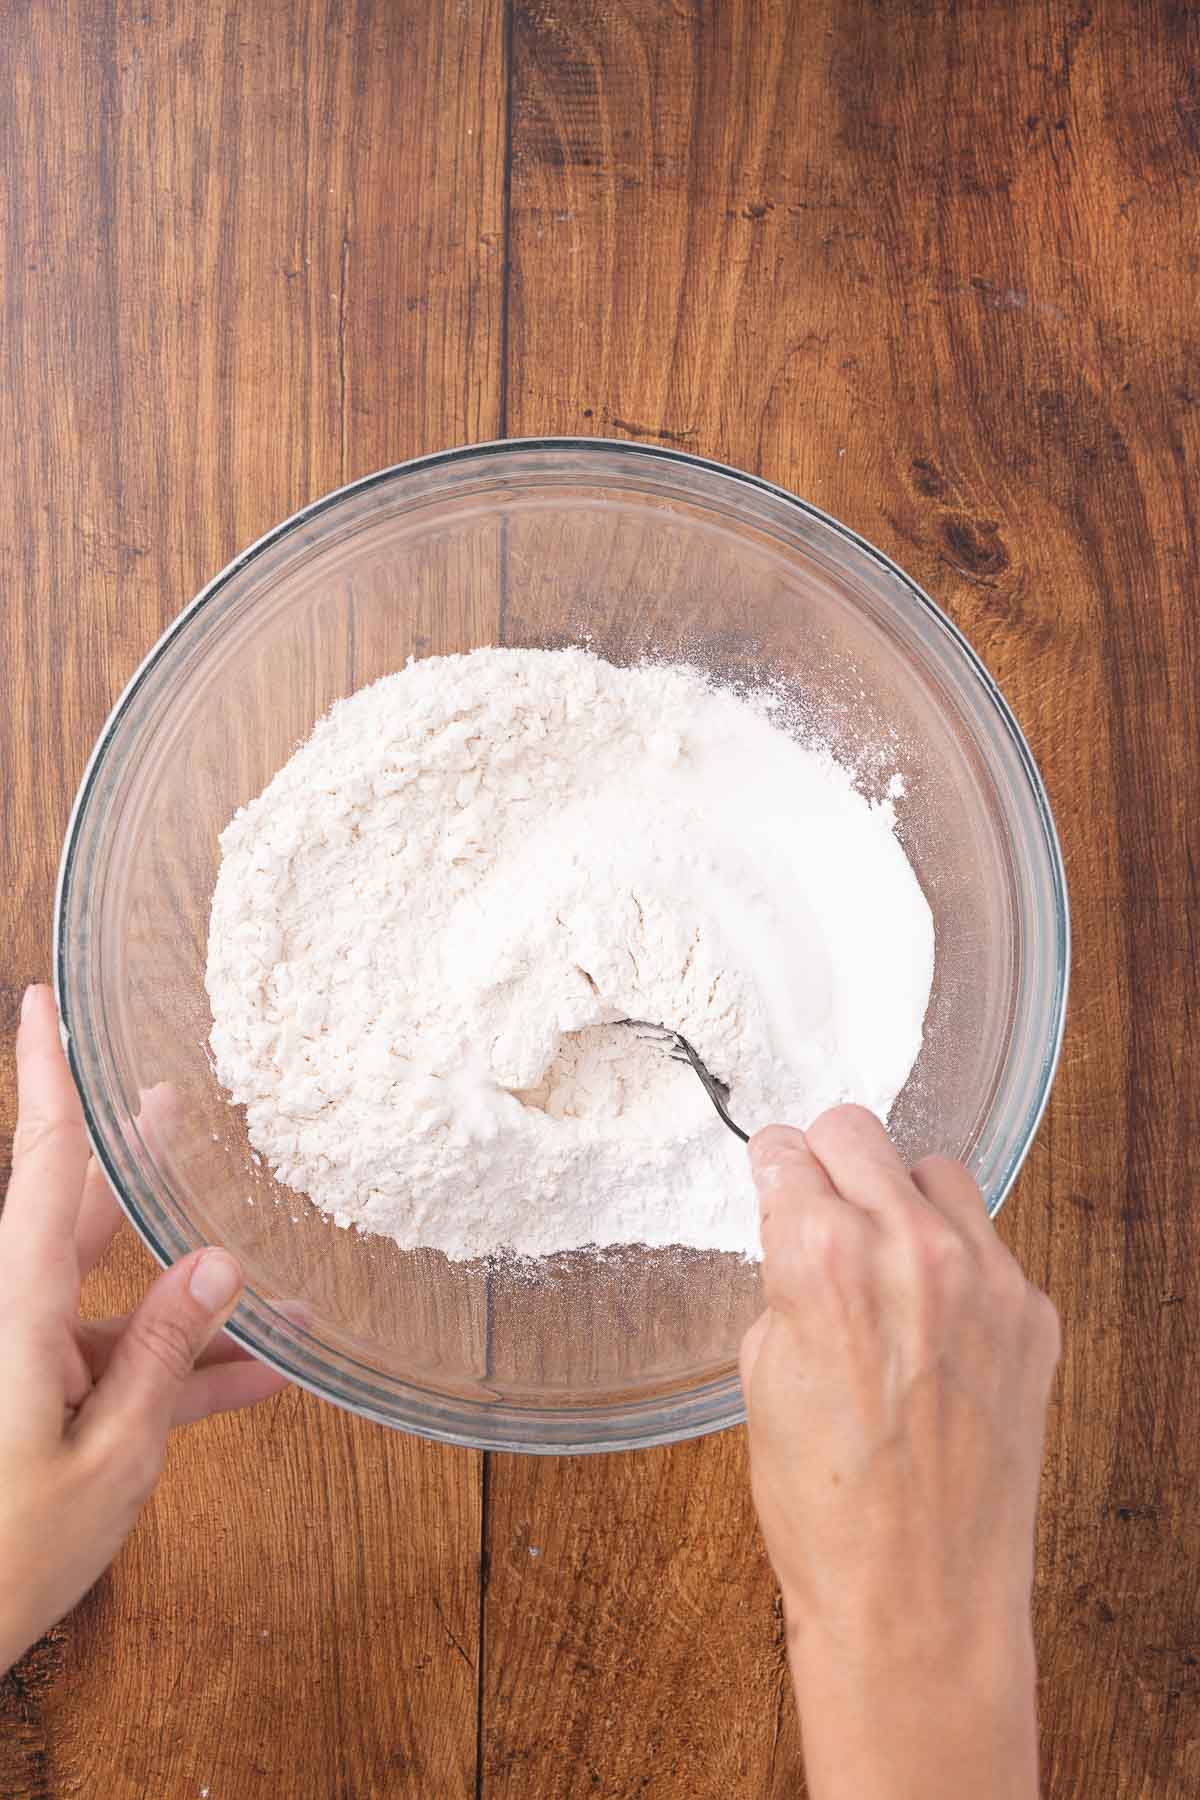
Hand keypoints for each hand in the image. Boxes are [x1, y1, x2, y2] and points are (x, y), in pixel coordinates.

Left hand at [0, 986, 287, 1674]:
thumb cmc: (1, 1553)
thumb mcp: (110, 1457)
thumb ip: (165, 1355)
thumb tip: (220, 1263)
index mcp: (13, 1306)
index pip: (38, 1163)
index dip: (43, 1076)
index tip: (40, 1000)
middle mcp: (12, 1317)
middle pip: (76, 1216)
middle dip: (131, 1162)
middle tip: (177, 1102)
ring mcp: (23, 1363)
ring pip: (112, 1300)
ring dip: (189, 1301)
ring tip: (281, 1290)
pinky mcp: (35, 1409)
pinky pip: (114, 1367)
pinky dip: (178, 1373)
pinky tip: (259, 1383)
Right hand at [740, 1107, 1059, 1799]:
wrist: (917, 1599)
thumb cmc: (826, 1508)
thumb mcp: (761, 1374)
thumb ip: (784, 1279)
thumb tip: (799, 1230)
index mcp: (822, 1258)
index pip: (789, 1151)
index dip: (772, 1166)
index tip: (775, 1172)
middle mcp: (910, 1249)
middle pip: (858, 1132)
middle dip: (828, 1162)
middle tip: (819, 1204)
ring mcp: (984, 1279)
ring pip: (936, 1171)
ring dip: (900, 1198)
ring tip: (883, 1258)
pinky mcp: (1033, 1314)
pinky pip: (988, 1243)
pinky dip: (955, 1260)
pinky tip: (932, 1318)